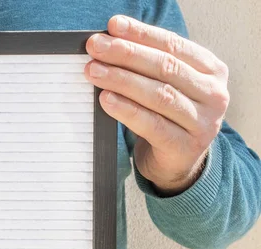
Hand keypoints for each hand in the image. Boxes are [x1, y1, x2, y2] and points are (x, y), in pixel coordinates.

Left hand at [84, 15, 229, 195]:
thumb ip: (147, 65)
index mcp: (211, 70)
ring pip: (158, 95)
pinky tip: (106, 99)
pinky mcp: (184, 146)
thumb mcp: (166, 86)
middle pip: (165, 68)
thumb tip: (109, 42)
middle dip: (126, 54)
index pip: (173, 45)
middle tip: (96, 48)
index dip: (142, 34)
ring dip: (122, 80)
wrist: (177, 162)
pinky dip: (126, 110)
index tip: (113, 26)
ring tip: (94, 71)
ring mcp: (202, 122)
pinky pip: (151, 124)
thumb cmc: (168, 117)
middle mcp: (213, 94)